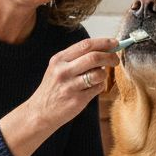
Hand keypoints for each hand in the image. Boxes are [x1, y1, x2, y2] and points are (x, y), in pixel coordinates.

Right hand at [0, 37, 116, 155]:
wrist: (40, 112)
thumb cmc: (53, 88)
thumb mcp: (58, 68)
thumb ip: (76, 58)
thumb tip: (103, 50)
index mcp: (59, 59)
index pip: (86, 45)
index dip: (103, 42)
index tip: (115, 43)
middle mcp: (63, 71)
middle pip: (94, 57)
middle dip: (110, 56)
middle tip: (115, 59)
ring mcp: (70, 86)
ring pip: (98, 73)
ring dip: (104, 74)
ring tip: (98, 77)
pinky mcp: (77, 100)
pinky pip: (98, 88)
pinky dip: (99, 86)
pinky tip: (91, 88)